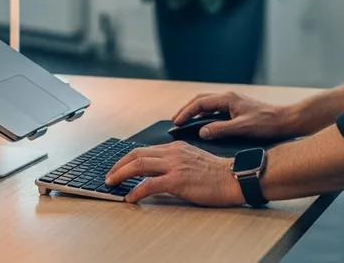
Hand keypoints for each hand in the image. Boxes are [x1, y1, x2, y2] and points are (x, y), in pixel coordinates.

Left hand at [105, 141, 244, 205]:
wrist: (234, 178)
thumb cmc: (217, 173)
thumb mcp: (192, 159)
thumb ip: (175, 161)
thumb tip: (158, 172)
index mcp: (176, 147)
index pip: (144, 150)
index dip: (127, 159)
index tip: (118, 167)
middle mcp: (172, 153)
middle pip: (136, 154)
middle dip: (118, 165)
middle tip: (109, 176)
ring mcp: (174, 165)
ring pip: (138, 165)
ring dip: (121, 175)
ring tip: (111, 184)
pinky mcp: (177, 180)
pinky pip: (149, 184)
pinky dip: (136, 191)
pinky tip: (130, 198)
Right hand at [173, 91, 297, 140]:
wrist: (286, 121)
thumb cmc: (267, 123)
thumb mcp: (242, 128)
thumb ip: (221, 129)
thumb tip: (201, 132)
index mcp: (228, 99)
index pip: (200, 103)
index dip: (186, 112)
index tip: (176, 122)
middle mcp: (229, 98)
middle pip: (201, 100)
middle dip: (186, 110)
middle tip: (175, 121)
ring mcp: (233, 102)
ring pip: (208, 104)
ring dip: (195, 112)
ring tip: (185, 122)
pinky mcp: (237, 109)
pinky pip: (215, 110)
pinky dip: (205, 115)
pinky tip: (203, 125)